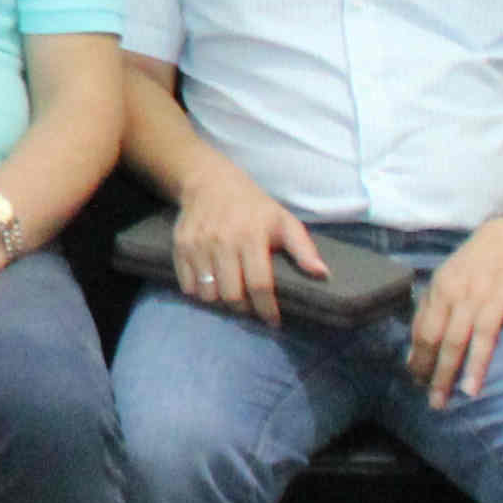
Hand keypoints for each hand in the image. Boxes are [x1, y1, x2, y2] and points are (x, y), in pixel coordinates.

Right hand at [161, 169, 328, 328]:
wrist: (209, 182)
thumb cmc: (253, 206)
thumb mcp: (283, 220)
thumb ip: (303, 248)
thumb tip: (322, 274)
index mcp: (252, 236)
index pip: (259, 284)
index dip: (267, 308)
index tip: (273, 321)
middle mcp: (223, 242)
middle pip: (231, 294)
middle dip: (243, 308)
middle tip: (250, 307)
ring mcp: (198, 245)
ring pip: (208, 293)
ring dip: (220, 301)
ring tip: (230, 295)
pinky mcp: (180, 246)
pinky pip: (187, 284)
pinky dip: (199, 292)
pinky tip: (210, 284)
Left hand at [407, 223, 502, 405]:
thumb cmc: (470, 266)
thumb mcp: (441, 283)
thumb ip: (426, 316)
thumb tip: (412, 355)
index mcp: (443, 292)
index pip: (427, 332)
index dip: (421, 359)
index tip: (417, 383)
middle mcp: (468, 297)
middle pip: (452, 339)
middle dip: (443, 373)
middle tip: (437, 401)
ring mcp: (497, 297)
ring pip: (484, 334)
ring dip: (477, 363)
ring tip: (469, 391)